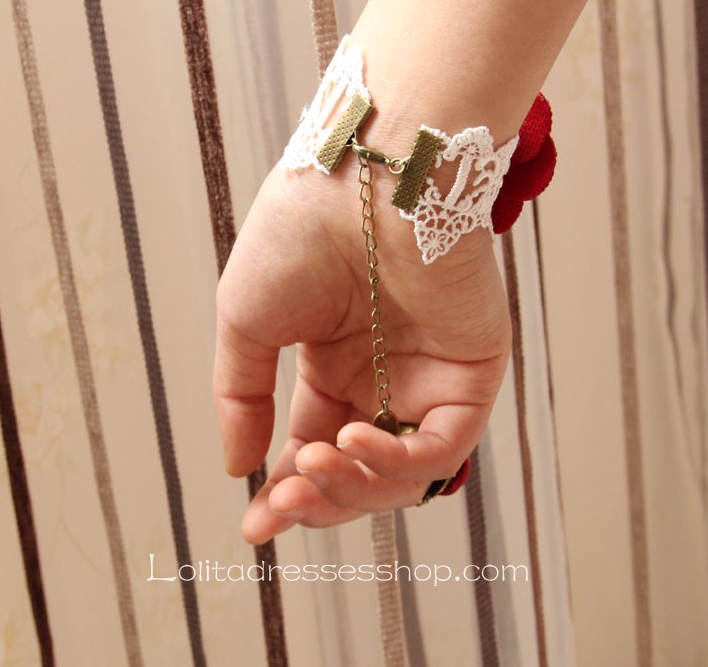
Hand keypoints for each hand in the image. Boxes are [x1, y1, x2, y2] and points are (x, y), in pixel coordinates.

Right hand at [213, 152, 510, 544]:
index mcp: (332, 367)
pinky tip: (352, 438)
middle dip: (318, 499)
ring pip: (402, 473)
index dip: (286, 492)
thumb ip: (242, 396)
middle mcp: (381, 378)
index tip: (256, 526)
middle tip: (281, 504)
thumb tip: (237, 465)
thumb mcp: (246, 321)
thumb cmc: (298, 236)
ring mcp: (427, 378)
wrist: (361, 180)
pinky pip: (444, 445)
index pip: (313, 448)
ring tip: (311, 465)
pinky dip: (399, 460)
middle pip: (357, 472)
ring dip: (353, 485)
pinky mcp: (471, 371)